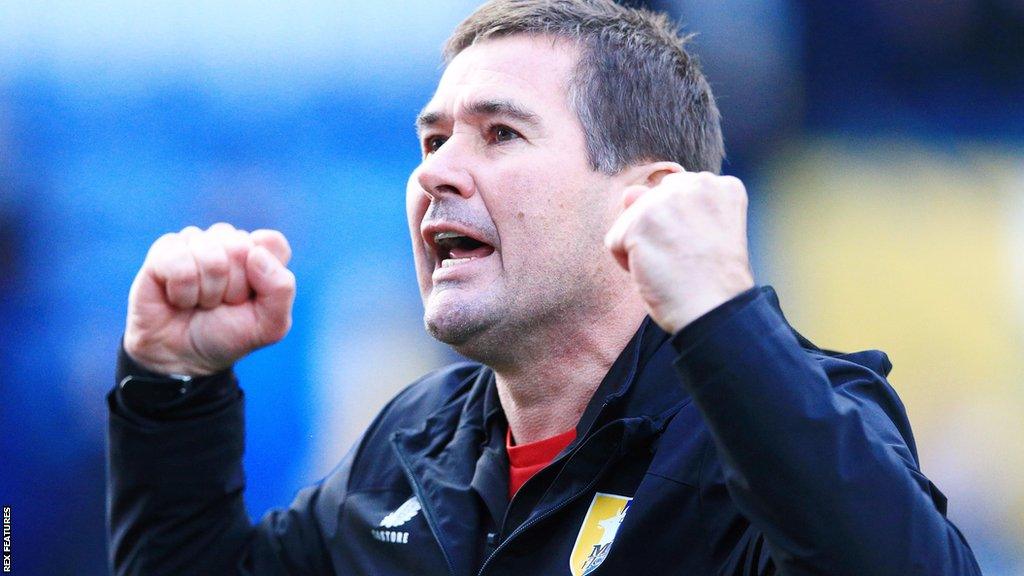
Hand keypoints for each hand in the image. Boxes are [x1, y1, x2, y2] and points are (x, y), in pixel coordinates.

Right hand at [123, 223, 295, 375]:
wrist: (181, 356)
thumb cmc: (227, 336)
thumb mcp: (269, 326)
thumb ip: (281, 289)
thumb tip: (256, 253)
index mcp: (259, 254)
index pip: (272, 243)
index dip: (263, 277)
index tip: (250, 298)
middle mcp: (229, 242)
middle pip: (240, 247)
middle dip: (233, 288)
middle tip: (222, 304)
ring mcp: (196, 242)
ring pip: (210, 255)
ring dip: (207, 292)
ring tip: (201, 302)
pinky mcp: (165, 250)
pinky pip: (178, 260)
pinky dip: (182, 291)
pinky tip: (178, 298)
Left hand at [605, 170, 753, 333]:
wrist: (713, 310)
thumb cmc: (711, 280)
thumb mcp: (701, 230)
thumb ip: (669, 204)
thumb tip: (629, 192)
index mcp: (720, 185)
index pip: (676, 194)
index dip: (680, 226)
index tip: (699, 248)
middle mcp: (695, 183)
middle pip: (652, 202)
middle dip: (658, 231)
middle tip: (685, 259)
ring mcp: (665, 200)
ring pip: (631, 220)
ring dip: (642, 247)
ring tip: (671, 266)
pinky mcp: (639, 221)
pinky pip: (615, 240)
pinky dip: (626, 263)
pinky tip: (655, 273)